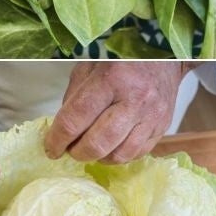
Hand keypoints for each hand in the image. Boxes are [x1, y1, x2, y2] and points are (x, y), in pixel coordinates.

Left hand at [45, 62, 193, 163]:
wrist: (164, 58)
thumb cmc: (121, 61)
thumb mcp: (88, 67)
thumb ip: (73, 97)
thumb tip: (60, 129)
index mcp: (110, 79)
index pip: (76, 119)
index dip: (58, 139)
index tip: (51, 148)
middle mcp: (134, 99)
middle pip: (98, 143)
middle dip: (77, 153)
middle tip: (70, 149)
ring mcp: (151, 116)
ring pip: (119, 155)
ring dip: (98, 158)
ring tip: (89, 149)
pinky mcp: (163, 127)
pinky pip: (136, 154)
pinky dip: (118, 156)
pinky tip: (109, 147)